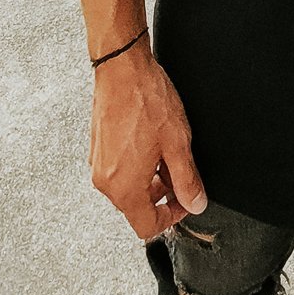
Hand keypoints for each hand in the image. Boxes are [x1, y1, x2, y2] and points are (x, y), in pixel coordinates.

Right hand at [89, 40, 208, 240]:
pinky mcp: (97, 148)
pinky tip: (152, 143)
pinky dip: (137, 167)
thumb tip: (196, 204)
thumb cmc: (147, 101)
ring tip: (169, 155)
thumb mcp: (177, 144)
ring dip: (151, 181)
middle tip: (182, 175)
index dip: (172, 217)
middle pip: (136, 208)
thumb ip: (187, 180)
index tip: (187, 200)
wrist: (122, 68)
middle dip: (162, 197)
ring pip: (127, 189)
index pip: (147, 226)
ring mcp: (98, 164)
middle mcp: (105, 181)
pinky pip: (118, 171)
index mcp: (123, 187)